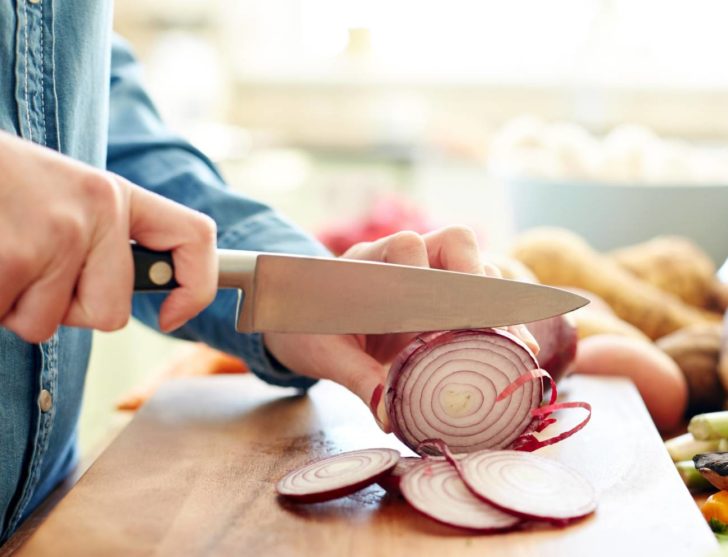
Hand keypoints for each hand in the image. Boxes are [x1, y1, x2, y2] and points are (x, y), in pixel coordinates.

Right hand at [0, 132, 217, 341]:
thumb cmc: (1, 186)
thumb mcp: (61, 195)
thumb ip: (101, 237)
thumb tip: (135, 293)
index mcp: (114, 194)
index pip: (195, 236)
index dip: (196, 286)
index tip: (173, 315)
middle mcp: (97, 210)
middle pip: (110, 314)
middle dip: (65, 308)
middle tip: (27, 263)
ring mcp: (55, 235)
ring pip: (47, 324)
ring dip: (14, 304)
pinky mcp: (13, 259)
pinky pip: (5, 318)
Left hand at [263, 226, 538, 431]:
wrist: (300, 318)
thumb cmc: (307, 328)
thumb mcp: (324, 354)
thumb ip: (357, 378)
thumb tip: (391, 417)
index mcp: (367, 262)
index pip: (405, 246)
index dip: (428, 276)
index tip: (442, 317)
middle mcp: (402, 257)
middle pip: (454, 244)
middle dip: (480, 283)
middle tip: (499, 328)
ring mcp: (426, 272)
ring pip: (474, 267)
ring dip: (497, 302)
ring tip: (517, 345)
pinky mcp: (440, 294)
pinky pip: (477, 293)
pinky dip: (499, 318)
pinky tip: (516, 347)